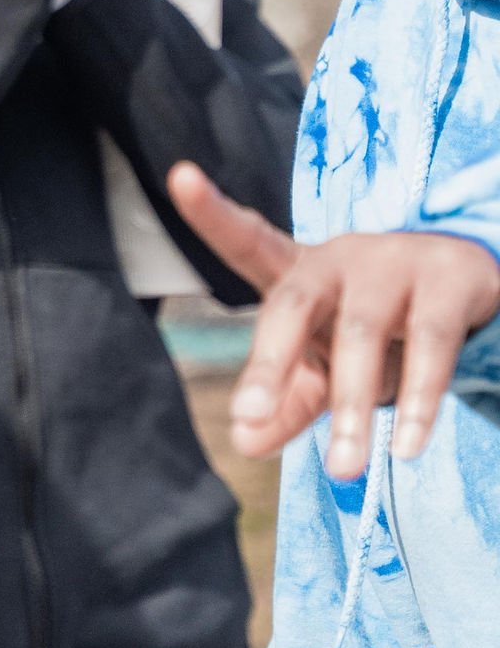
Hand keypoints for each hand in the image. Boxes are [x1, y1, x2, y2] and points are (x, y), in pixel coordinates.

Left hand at [167, 167, 499, 475]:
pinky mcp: (450, 280)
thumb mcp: (323, 368)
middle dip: (270, 363)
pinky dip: (420, 400)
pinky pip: (431, 343)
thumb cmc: (373, 331)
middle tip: (250, 416)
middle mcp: (340, 257)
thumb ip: (286, 403)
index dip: (212, 212)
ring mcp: (396, 262)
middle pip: (293, 303)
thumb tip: (245, 441)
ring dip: (353, 407)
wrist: (467, 299)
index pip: (245, 239)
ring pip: (363, 335)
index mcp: (298, 271)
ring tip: (343, 469)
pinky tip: (410, 446)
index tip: (180, 177)